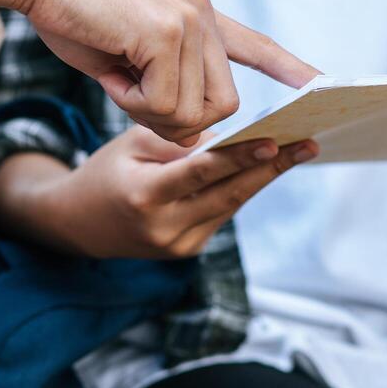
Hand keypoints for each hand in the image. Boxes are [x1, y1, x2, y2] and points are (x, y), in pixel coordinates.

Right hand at [0, 128, 317, 259]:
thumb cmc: (107, 172)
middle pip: (228, 194)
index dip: (240, 158)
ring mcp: (178, 245)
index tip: (275, 141)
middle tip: (307, 144)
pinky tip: (266, 167)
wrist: (79, 224)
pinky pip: (220, 213)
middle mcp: (163, 227)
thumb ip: (182, 142)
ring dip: (264, 177)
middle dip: (271, 168)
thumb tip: (234, 137)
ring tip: (299, 150)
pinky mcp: (187, 250)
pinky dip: (241, 188)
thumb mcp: (134, 144)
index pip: (200, 173)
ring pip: (230, 205)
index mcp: (143, 196)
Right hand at [18, 0, 319, 144]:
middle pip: (223, 106)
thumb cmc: (71, 13)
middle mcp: (204, 16)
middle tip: (132, 94)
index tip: (320, 84)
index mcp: (198, 15)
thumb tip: (188, 132)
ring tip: (117, 75)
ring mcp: (190, 22)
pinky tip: (112, 71)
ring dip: (149, 112)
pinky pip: (165, 104)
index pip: (254, 44)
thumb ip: (163, 85)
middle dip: (180, 120)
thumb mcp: (127, 57)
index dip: (286, 68)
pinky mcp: (167, 32)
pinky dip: (132, 103)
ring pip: (193, 112)